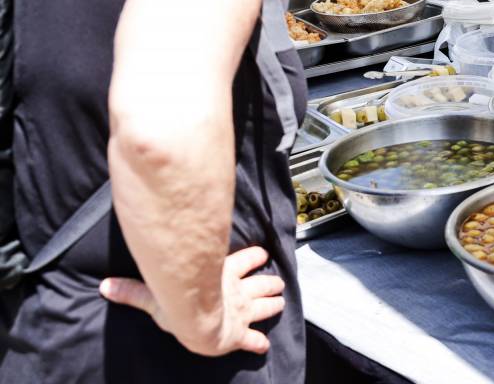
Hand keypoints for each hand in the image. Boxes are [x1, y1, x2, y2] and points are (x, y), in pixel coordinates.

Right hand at [100, 246, 284, 356]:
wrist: (198, 322)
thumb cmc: (179, 304)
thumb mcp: (155, 294)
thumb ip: (133, 290)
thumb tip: (104, 286)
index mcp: (224, 275)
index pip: (245, 261)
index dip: (255, 258)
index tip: (263, 255)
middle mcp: (238, 292)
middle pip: (262, 283)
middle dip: (270, 284)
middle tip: (277, 283)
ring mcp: (242, 312)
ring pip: (267, 305)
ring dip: (274, 303)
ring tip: (280, 302)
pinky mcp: (240, 334)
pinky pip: (254, 340)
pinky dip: (259, 344)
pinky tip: (264, 347)